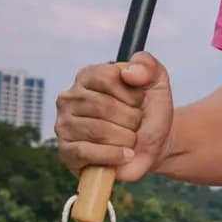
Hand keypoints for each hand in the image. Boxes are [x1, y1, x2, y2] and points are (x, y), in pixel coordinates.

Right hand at [55, 51, 174, 183]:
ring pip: (97, 131)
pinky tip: (125, 155)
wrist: (152, 145)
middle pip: (103, 106)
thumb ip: (147, 65)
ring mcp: (64, 125)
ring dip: (125, 138)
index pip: (108, 78)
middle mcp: (70, 98)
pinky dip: (112, 155)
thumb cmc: (148, 111)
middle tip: (137, 124)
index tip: (140, 102)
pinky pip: (86, 153)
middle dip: (131, 119)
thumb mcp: (156, 82)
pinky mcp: (66, 151)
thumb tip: (127, 73)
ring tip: (131, 139)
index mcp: (88, 76)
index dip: (132, 94)